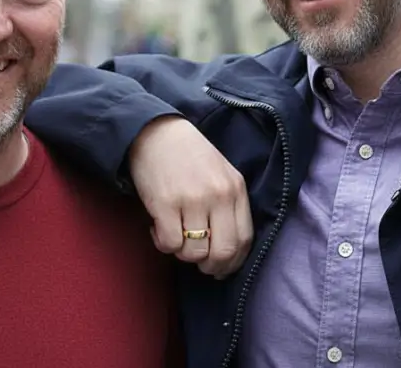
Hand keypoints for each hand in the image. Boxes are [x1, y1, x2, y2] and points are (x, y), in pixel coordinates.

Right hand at [128, 115, 252, 277]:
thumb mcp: (221, 173)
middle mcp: (218, 195)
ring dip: (183, 254)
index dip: (233, 262)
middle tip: (199, 264)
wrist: (156, 131)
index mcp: (235, 188)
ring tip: (174, 236)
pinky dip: (162, 243)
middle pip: (222, 252)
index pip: (244, 239)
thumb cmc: (189, 155)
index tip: (221, 268)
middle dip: (210, 267)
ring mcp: (192, 200)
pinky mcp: (165, 203)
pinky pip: (170, 244)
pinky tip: (158, 228)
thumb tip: (227, 250)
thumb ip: (229, 205)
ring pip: (194, 252)